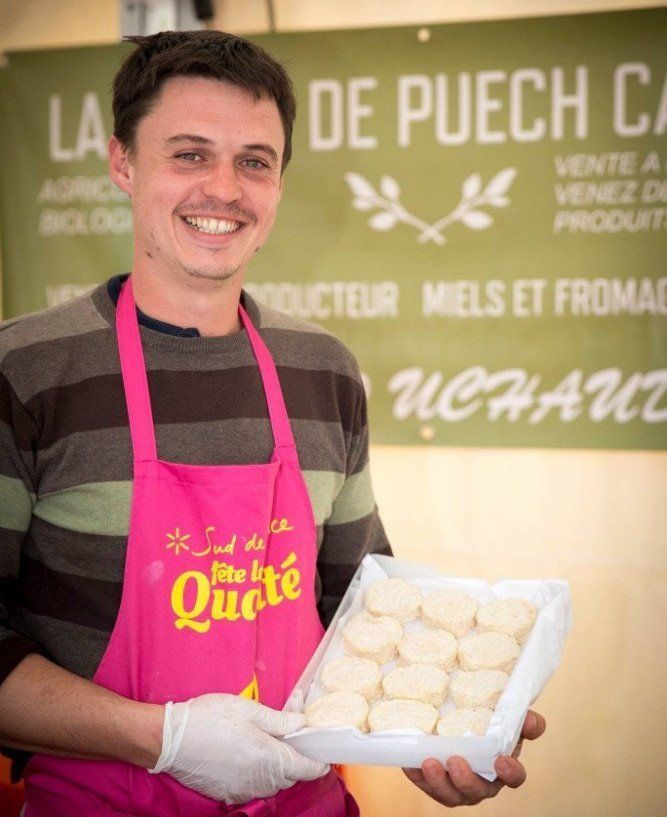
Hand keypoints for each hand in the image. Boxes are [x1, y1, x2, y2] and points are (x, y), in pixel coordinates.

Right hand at [150, 693, 328, 803]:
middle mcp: (259, 780)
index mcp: (270, 758)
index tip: (324, 756)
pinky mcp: (227, 793)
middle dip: (295, 759)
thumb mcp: (249, 710)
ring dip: (277, 768)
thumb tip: (302, 725)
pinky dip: (258, 775)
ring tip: (268, 743)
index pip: (306, 769)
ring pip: (272, 783)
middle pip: (290, 776)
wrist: (170, 739)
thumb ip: (280, 720)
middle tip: (290, 734)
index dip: (319, 762)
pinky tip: (247, 756)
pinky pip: (253, 787)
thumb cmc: (211, 717)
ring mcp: (242, 790)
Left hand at [402, 710, 545, 806]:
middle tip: (455, 761)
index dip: (510, 773)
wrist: (461, 727)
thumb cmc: (489, 728)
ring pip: (451, 795)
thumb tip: (531, 719)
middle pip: (477, 791)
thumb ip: (523, 720)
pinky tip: (410, 764)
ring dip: (439, 782)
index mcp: (504, 768)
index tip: (500, 760)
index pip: (514, 777)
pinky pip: (427, 786)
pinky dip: (418, 777)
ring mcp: (459, 787)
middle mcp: (483, 783)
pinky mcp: (437, 784)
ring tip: (429, 762)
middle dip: (466, 780)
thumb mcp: (508, 720)